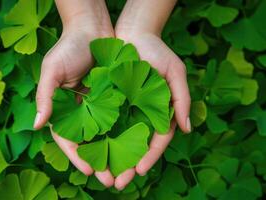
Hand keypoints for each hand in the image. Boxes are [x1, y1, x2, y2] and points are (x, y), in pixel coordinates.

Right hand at [34, 0, 114, 186]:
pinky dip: (125, 132)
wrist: (92, 27)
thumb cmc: (68, 47)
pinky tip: (135, 145)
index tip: (90, 171)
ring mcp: (98, 105)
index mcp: (63, 108)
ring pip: (106, 134)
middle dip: (100, 161)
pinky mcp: (114, 97)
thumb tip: (38, 126)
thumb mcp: (52, 70)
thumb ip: (45, 97)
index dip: (78, 157)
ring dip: (115, 152)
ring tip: (126, 170)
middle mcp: (81, 110)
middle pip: (90, 142)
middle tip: (112, 180)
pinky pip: (119, 117)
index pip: (68, 139)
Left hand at [112, 31, 190, 189]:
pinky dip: (99, 136)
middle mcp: (142, 113)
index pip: (156, 139)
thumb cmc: (157, 51)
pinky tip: (90, 150)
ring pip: (118, 137)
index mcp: (160, 111)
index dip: (150, 155)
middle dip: (127, 164)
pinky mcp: (109, 101)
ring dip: (111, 156)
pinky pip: (104, 121)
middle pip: (135, 144)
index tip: (140, 170)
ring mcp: (125, 108)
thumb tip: (187, 128)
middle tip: (117, 183)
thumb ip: (182, 99)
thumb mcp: (175, 72)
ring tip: (102, 174)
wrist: (133, 33)